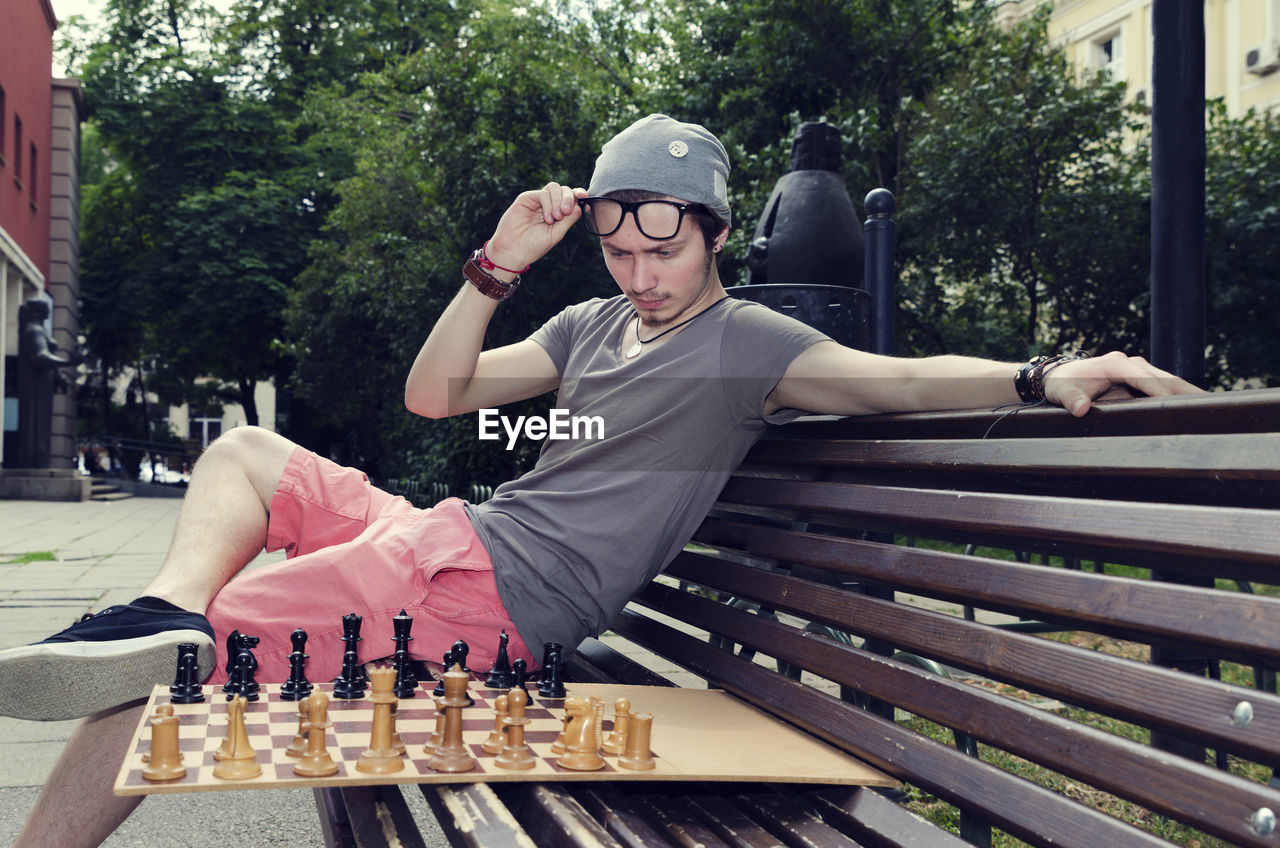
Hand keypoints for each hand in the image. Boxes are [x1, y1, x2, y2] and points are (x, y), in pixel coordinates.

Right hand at [484, 182, 586, 273]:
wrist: (514, 251)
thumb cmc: (534, 246)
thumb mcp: (557, 233)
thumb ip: (569, 220)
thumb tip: (581, 205)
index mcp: (557, 213)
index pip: (571, 198)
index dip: (579, 194)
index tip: (584, 197)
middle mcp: (548, 205)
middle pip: (564, 189)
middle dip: (569, 198)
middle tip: (565, 212)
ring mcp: (537, 201)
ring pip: (554, 187)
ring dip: (559, 200)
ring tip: (556, 217)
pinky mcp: (526, 199)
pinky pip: (543, 193)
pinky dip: (548, 204)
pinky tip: (547, 218)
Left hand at [1044, 351, 1205, 416]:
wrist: (1059, 375)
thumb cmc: (1062, 384)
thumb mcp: (1061, 392)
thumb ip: (1071, 400)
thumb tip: (1081, 409)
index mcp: (1113, 364)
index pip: (1140, 375)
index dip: (1157, 388)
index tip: (1171, 402)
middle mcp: (1128, 363)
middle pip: (1160, 375)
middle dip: (1181, 389)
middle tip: (1205, 403)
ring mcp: (1135, 369)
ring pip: (1165, 379)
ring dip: (1185, 391)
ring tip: (1207, 405)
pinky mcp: (1138, 378)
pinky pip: (1161, 385)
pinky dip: (1176, 394)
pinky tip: (1192, 405)